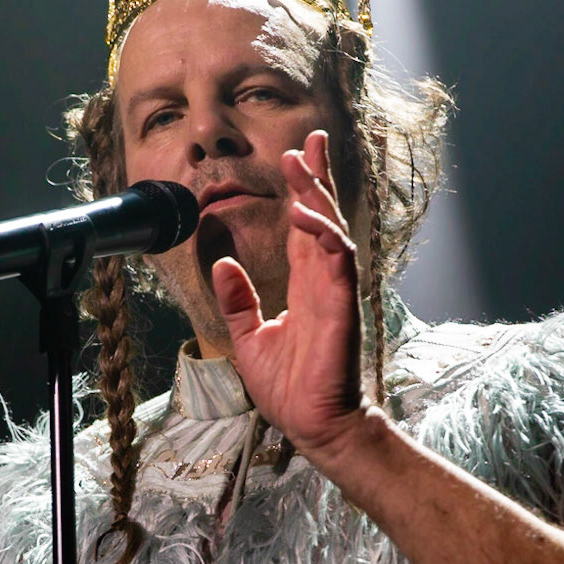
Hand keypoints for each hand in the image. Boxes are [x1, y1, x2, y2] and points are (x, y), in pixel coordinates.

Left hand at [210, 130, 370, 461]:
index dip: (302, 191)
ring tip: (301, 163)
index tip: (297, 155)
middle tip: (309, 140)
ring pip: (331, 229)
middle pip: (322, 216)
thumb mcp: (250, 338)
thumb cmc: (290, 388)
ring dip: (317, 195)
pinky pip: (337, 258)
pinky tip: (305, 214)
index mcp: (304, 286)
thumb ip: (238, 299)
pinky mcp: (342, 304)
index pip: (304, 227)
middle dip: (317, 177)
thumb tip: (221, 264)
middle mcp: (323, 281)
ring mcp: (335, 290)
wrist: (312, 424)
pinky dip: (323, 233)